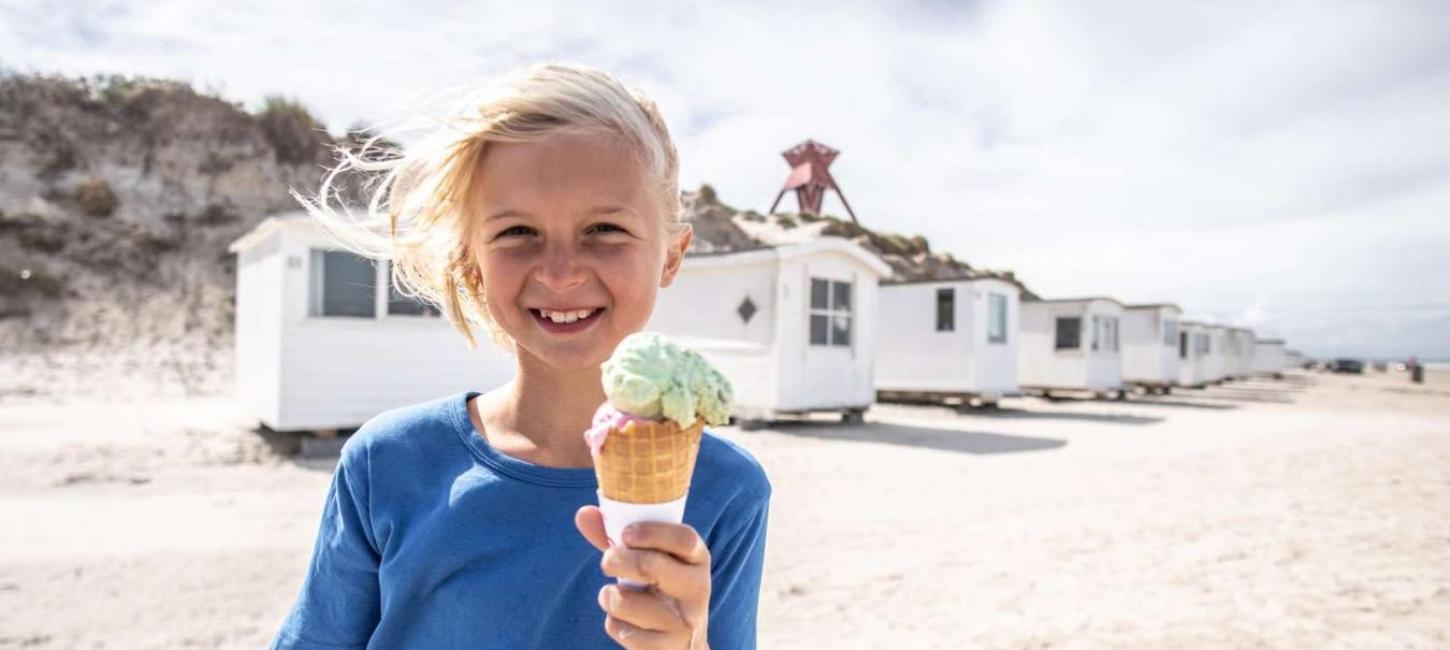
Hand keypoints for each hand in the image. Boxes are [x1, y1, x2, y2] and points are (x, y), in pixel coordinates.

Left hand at [576, 506, 711, 648]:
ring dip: (608, 596)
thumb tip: (583, 514)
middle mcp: (698, 588)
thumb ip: (620, 538)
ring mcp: (685, 621)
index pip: (684, 538)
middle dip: (615, 559)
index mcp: (698, 559)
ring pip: (626, 601)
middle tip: (606, 561)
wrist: (685, 643)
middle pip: (650, 566)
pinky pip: (623, 631)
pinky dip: (614, 624)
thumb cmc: (661, 590)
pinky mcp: (668, 648)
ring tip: (614, 596)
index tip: (626, 534)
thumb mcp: (652, 561)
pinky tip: (628, 623)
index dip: (652, 532)